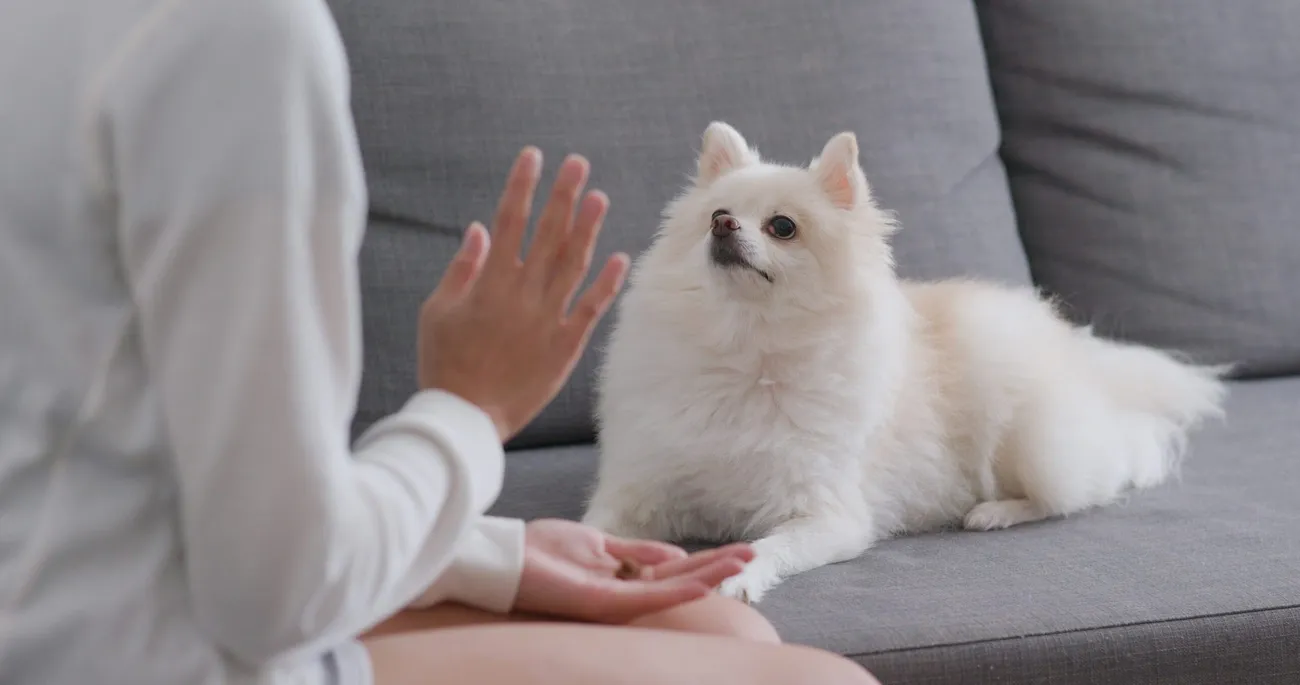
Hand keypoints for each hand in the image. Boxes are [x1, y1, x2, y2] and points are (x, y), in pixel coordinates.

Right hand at [418, 148, 629, 440]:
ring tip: (599, 197)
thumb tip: (479, 229)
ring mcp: (546, 319)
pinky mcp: (564, 345)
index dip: (522, 186)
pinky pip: (590, 309)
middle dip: (562, 196)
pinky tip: (619, 258)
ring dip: (587, 229)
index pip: (508, 221)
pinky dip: (605, 284)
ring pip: (572, 265)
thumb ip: (461, 269)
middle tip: (578, 164)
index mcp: (489, 282)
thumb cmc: (444, 363)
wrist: (466, 417)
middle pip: (547, 235)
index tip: (533, 157)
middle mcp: (521, 294)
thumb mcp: (437, 311)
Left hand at [512, 519, 754, 623]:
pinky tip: (700, 584)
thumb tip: (673, 553)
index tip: (737, 551)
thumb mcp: (596, 543)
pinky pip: (644, 598)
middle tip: (753, 556)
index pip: (672, 569)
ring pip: (670, 589)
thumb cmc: (541, 552)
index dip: (705, 560)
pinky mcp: (600, 603)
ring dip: (707, 576)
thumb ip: (633, 550)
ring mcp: (613, 599)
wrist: (504, 560)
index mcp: (623, 576)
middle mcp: (623, 590)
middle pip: (679, 578)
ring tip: (740, 565)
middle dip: (716, 567)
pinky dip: (674, 591)